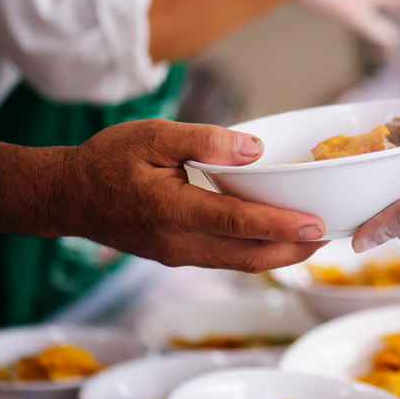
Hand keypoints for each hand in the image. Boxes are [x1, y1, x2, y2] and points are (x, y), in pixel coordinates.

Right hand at [60, 119, 326, 272]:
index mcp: (173, 210)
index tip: (318, 225)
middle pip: (249, 256)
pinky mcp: (179, 256)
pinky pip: (226, 260)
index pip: (238, 222)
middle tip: (331, 235)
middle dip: (294, 250)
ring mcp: (179, 255)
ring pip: (240, 263)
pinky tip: (276, 239)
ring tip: (314, 240)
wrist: (68, 196)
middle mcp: (179, 242)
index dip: (281, 225)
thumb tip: (253, 150)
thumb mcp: (152, 135)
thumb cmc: (107, 160)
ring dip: (280, 255)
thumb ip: (204, 141)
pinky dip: (257, 252)